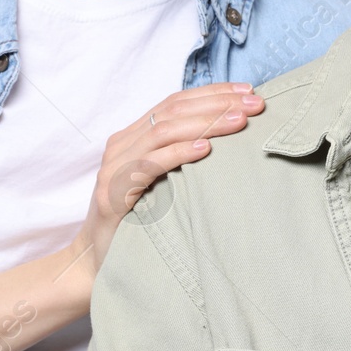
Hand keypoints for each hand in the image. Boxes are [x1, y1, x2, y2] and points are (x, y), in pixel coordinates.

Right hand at [67, 81, 264, 279]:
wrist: (96, 259)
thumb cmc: (136, 219)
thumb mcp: (160, 180)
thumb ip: (180, 156)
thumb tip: (227, 138)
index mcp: (133, 136)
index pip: (176, 101)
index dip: (213, 92)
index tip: (249, 91)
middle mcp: (122, 145)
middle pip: (173, 111)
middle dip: (217, 103)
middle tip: (254, 104)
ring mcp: (115, 167)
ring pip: (163, 131)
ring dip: (205, 123)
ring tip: (238, 122)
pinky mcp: (113, 193)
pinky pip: (149, 165)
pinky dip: (179, 153)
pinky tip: (206, 149)